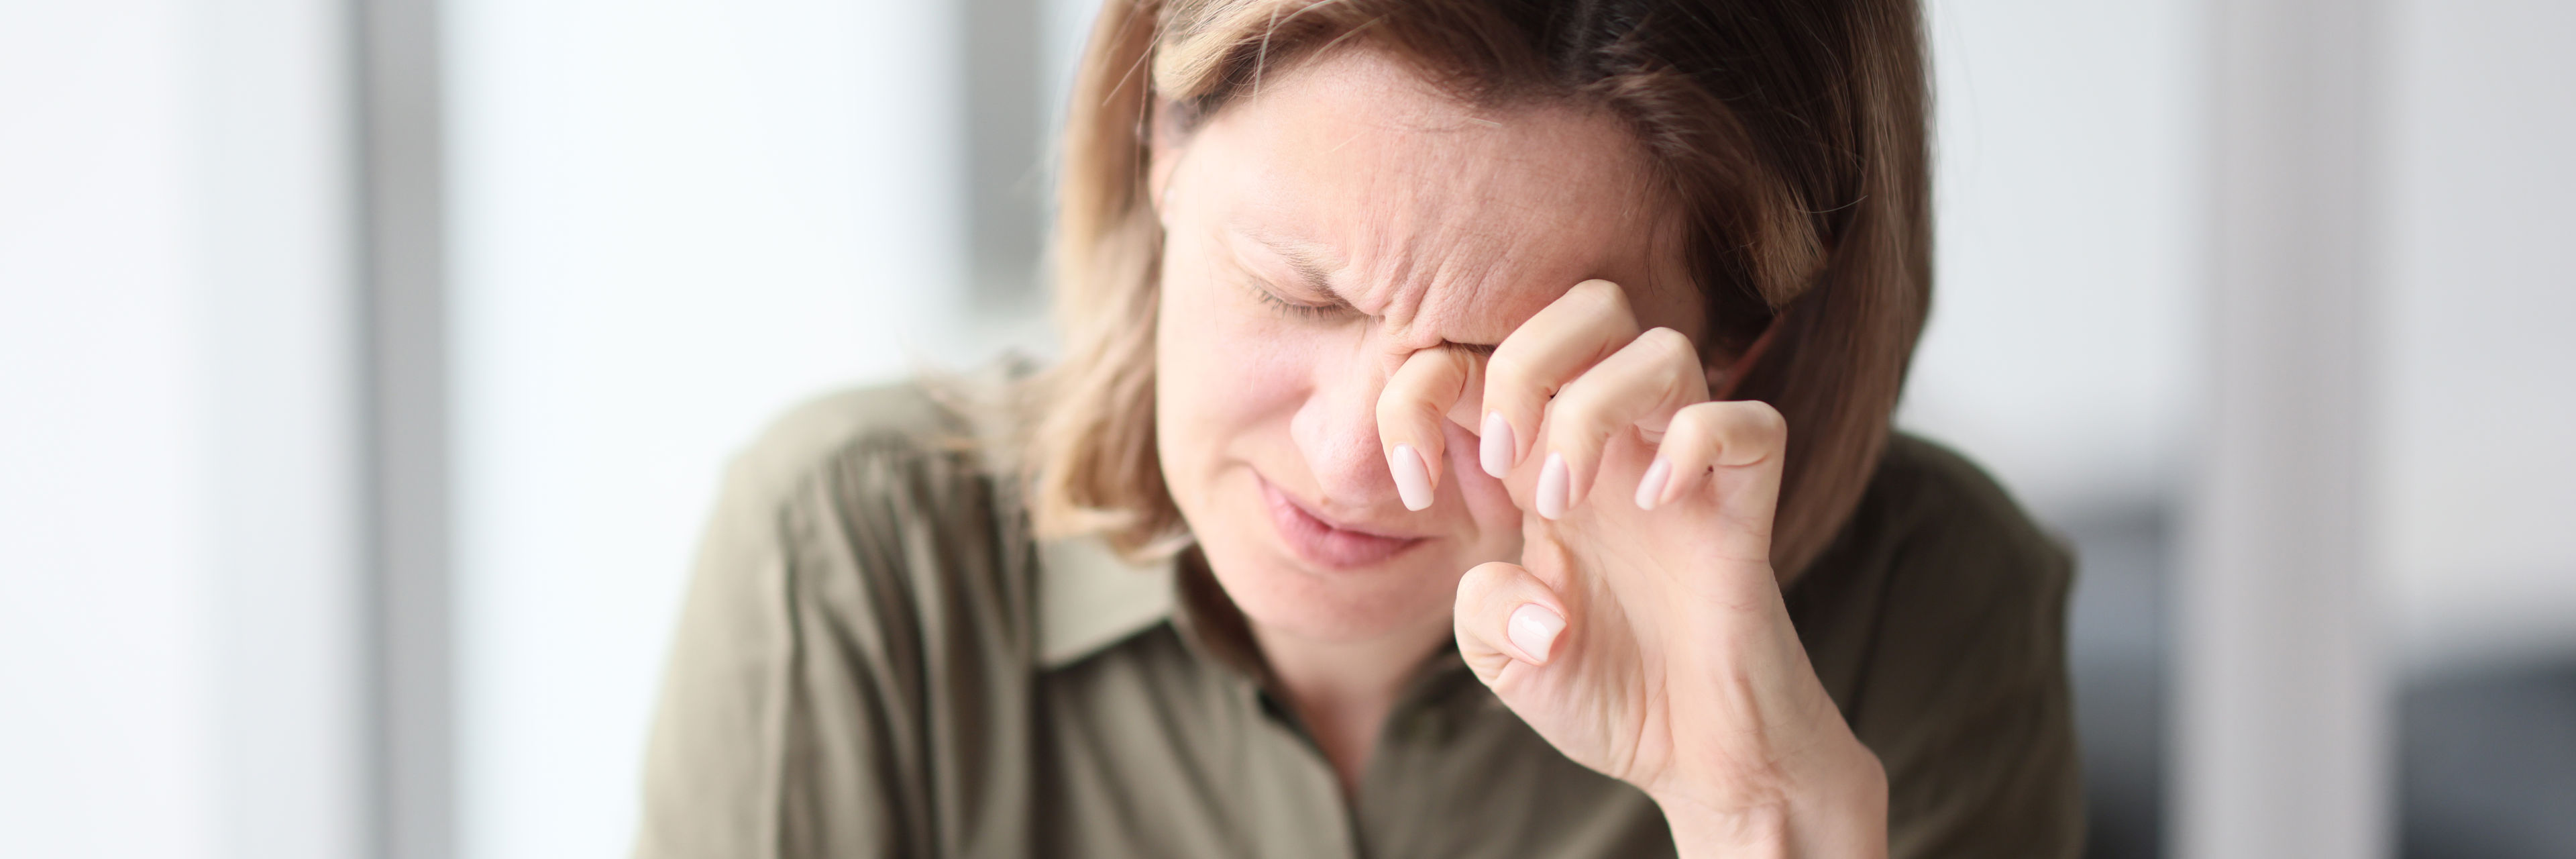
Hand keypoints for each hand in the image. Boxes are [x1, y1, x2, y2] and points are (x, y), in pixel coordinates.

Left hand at [1377, 280, 1887, 857]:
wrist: (1698, 754)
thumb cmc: (1605, 690)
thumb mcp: (1503, 658)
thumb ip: (1481, 609)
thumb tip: (1533, 592)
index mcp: (1542, 455)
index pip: (1483, 352)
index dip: (1418, 391)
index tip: (1409, 487)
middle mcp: (1616, 443)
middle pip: (1588, 304)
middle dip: (1524, 363)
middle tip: (1503, 463)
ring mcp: (1685, 467)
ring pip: (1664, 346)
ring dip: (1591, 410)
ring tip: (1563, 501)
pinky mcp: (1746, 507)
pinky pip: (1749, 423)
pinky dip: (1695, 447)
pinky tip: (1658, 508)